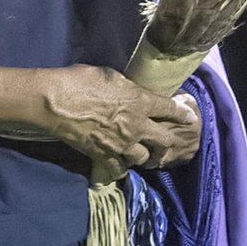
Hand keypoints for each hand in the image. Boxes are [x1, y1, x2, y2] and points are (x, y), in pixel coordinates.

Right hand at [30, 66, 201, 170]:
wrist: (56, 103)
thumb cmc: (80, 81)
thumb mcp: (110, 76)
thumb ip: (127, 88)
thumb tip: (132, 92)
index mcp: (140, 101)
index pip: (169, 108)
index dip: (182, 113)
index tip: (190, 118)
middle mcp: (136, 125)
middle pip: (164, 140)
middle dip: (168, 142)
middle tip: (166, 143)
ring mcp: (121, 144)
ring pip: (144, 158)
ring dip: (144, 156)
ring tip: (141, 153)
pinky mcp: (104, 156)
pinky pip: (120, 169)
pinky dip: (122, 168)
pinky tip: (120, 164)